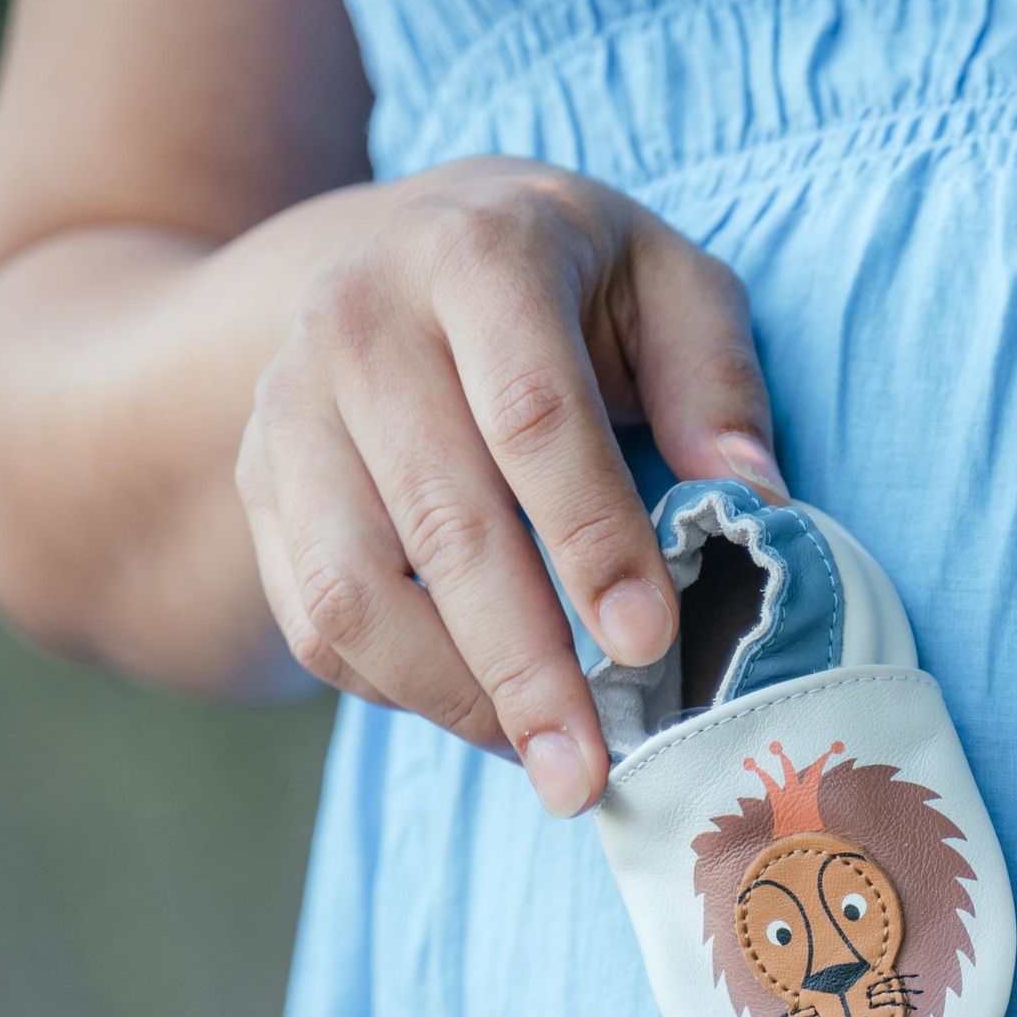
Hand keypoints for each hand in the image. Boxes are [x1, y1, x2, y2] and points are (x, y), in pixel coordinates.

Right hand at [234, 157, 784, 816]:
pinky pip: (314, 617)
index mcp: (477, 256)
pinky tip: (485, 717)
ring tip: (545, 766)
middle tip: (592, 769)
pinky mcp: (261, 483)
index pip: (532, 418)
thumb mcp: (668, 280)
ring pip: (353, 588)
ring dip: (453, 698)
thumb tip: (755, 499)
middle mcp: (360, 322)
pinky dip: (399, 688)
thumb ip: (714, 380)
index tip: (650, 645)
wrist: (404, 248)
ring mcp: (292, 406)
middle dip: (525, 664)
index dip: (592, 540)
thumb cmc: (575, 283)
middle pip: (442, 523)